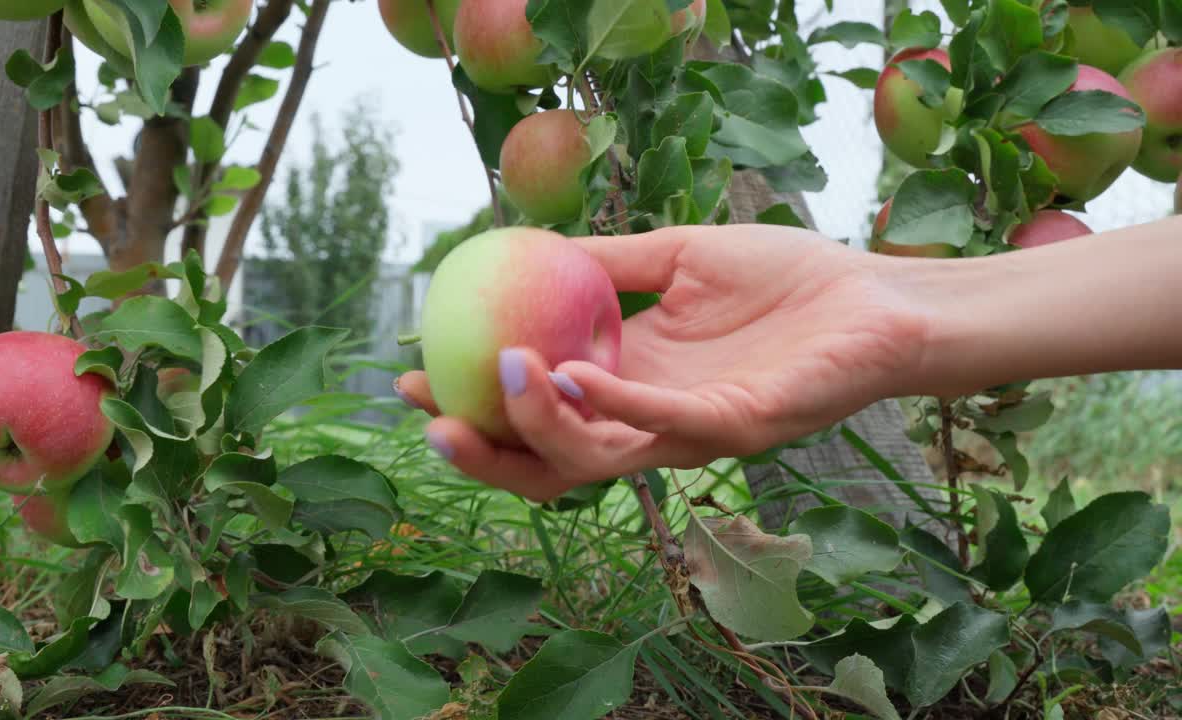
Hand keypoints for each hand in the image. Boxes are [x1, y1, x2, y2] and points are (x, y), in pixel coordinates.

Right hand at [395, 224, 931, 500]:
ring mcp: (692, 432)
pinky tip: (574, 375)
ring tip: (502, 375)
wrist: (878, 295)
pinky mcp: (739, 426)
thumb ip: (609, 264)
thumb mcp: (678, 256)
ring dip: (540, 426)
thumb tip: (529, 254)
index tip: (411, 377)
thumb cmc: (787, 278)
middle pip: (551, 462)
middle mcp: (651, 420)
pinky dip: (615, 405)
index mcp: (630, 383)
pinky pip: (666, 426)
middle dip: (486, 453)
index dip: (473, 406)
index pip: (540, 412)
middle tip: (431, 418)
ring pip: (598, 459)